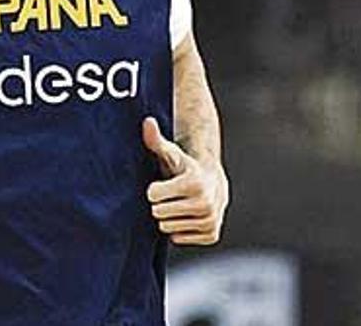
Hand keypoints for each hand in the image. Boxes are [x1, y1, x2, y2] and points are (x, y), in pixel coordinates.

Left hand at [142, 117, 228, 245]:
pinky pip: (178, 238)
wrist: (213, 182)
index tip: (166, 182)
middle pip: (158, 213)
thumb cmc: (184, 167)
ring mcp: (211, 220)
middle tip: (172, 195)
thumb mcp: (170, 153)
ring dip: (169, 217)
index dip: (154, 189)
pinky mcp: (212, 235)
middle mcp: (205, 203)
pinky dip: (179, 229)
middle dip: (161, 204)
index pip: (152, 196)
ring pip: (167, 228)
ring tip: (180, 204)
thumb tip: (147, 122)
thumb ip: (155, 140)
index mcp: (194, 182)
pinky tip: (187, 216)